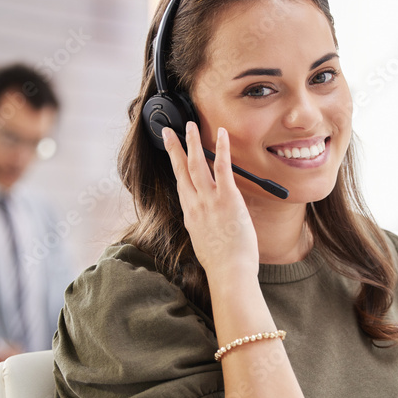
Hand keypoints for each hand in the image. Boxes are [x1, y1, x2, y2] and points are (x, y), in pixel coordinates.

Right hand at [162, 122, 259, 282]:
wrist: (228, 272)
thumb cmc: (222, 264)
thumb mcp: (207, 242)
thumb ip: (206, 227)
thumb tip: (211, 222)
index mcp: (190, 215)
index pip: (181, 185)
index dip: (175, 167)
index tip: (172, 155)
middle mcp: (195, 204)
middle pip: (180, 170)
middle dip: (174, 148)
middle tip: (169, 131)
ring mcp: (209, 200)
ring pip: (196, 164)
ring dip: (192, 142)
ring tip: (190, 125)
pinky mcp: (227, 199)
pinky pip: (222, 167)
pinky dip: (221, 148)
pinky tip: (221, 133)